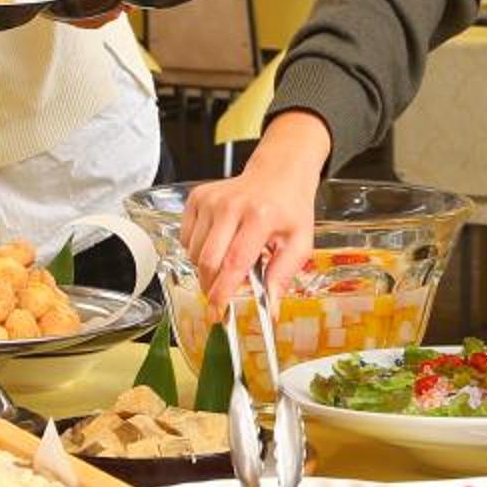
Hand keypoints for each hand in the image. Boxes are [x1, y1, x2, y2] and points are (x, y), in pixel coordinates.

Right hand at [180, 113, 330, 304]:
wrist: (278, 173)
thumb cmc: (290, 209)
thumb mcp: (300, 243)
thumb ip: (283, 276)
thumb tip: (269, 308)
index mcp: (260, 216)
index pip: (234, 262)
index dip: (223, 291)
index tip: (218, 313)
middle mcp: (232, 205)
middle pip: (208, 260)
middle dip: (210, 286)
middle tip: (220, 297)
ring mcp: (211, 200)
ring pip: (194, 253)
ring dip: (207, 268)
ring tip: (228, 258)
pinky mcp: (197, 197)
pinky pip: (186, 239)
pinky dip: (197, 250)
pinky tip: (217, 241)